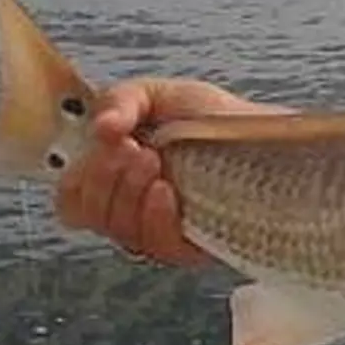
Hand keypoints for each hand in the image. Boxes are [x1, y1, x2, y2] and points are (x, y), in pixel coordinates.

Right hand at [55, 77, 290, 266]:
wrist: (272, 137)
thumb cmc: (217, 120)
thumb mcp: (162, 95)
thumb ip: (122, 100)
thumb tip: (100, 127)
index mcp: (117, 176)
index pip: (72, 196)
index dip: (78, 176)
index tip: (110, 142)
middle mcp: (132, 209)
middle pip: (90, 214)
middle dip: (105, 178)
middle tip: (136, 149)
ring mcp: (161, 232)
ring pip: (120, 232)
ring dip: (128, 195)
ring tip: (155, 161)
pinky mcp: (191, 249)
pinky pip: (158, 248)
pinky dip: (155, 217)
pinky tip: (167, 192)